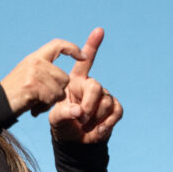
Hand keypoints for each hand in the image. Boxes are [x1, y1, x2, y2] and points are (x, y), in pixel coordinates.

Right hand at [0, 37, 83, 115]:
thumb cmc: (15, 94)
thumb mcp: (29, 75)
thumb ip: (44, 71)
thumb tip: (62, 76)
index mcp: (35, 57)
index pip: (58, 45)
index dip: (73, 48)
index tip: (84, 56)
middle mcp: (35, 62)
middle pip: (64, 77)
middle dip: (58, 91)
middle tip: (41, 98)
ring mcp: (34, 73)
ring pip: (60, 89)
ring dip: (51, 100)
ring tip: (36, 101)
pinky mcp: (33, 85)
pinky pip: (52, 97)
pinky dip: (45, 106)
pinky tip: (34, 106)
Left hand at [46, 27, 122, 143]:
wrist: (75, 141)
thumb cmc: (63, 124)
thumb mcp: (55, 119)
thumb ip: (62, 113)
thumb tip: (78, 112)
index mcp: (75, 82)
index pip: (85, 62)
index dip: (92, 46)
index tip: (99, 30)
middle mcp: (91, 85)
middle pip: (96, 86)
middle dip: (88, 104)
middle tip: (80, 118)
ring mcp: (104, 96)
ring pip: (106, 101)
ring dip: (95, 117)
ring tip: (85, 125)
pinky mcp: (114, 108)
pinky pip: (117, 111)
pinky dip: (107, 123)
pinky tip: (98, 130)